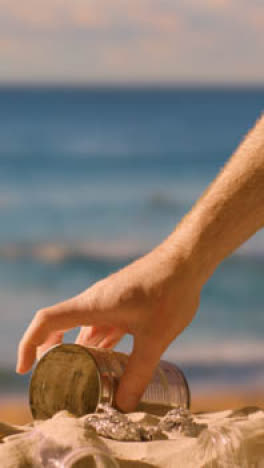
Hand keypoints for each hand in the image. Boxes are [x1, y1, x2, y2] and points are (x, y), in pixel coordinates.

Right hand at [16, 245, 200, 411]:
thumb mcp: (154, 338)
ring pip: (85, 327)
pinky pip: (103, 325)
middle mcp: (95, 301)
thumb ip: (138, 372)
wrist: (186, 261)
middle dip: (54, 354)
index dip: (30, 343)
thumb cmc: (170, 292)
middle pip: (61, 325)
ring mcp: (109, 300)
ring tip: (85, 379)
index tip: (26, 368)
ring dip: (81, 351)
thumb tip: (124, 406)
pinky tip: (111, 361)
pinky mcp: (123, 301)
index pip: (47, 320)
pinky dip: (101, 344)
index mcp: (94, 305)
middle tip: (57, 381)